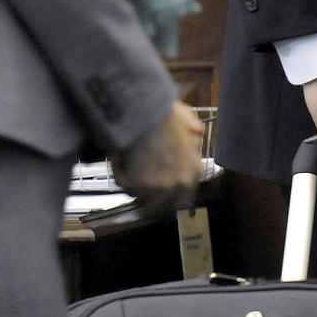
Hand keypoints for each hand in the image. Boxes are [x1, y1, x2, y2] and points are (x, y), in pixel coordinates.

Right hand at [111, 100, 204, 214]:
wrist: (146, 110)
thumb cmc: (165, 113)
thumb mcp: (188, 121)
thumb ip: (194, 133)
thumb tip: (198, 135)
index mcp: (194, 171)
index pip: (183, 200)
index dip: (167, 193)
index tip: (157, 186)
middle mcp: (179, 184)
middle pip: (161, 207)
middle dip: (149, 195)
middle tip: (139, 177)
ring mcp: (158, 188)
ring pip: (139, 196)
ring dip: (133, 181)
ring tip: (131, 159)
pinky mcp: (137, 186)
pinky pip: (122, 182)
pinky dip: (118, 168)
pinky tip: (121, 153)